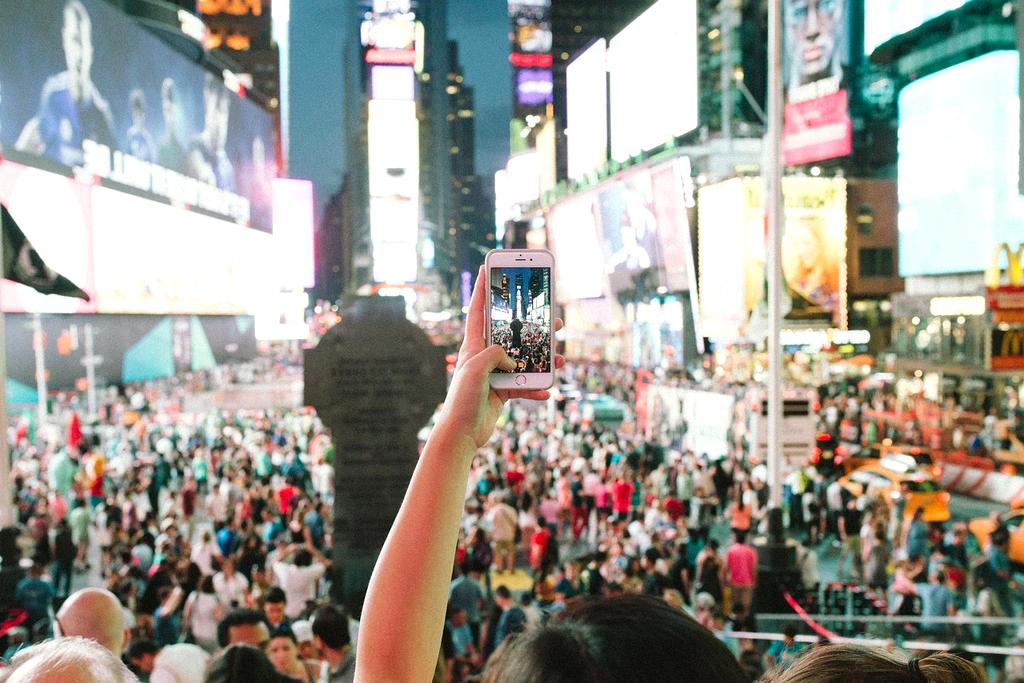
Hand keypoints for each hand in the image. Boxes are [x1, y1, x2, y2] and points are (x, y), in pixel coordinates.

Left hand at [440, 266, 563, 448]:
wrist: (461, 434)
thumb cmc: (461, 400)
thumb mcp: (475, 369)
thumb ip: (495, 354)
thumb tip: (513, 357)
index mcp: (474, 346)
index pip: (479, 311)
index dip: (484, 290)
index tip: (489, 269)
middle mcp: (485, 356)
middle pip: (511, 334)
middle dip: (532, 326)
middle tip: (552, 318)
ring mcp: (495, 374)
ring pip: (524, 359)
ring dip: (543, 358)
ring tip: (560, 356)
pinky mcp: (503, 391)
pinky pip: (526, 385)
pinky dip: (537, 388)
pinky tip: (547, 390)